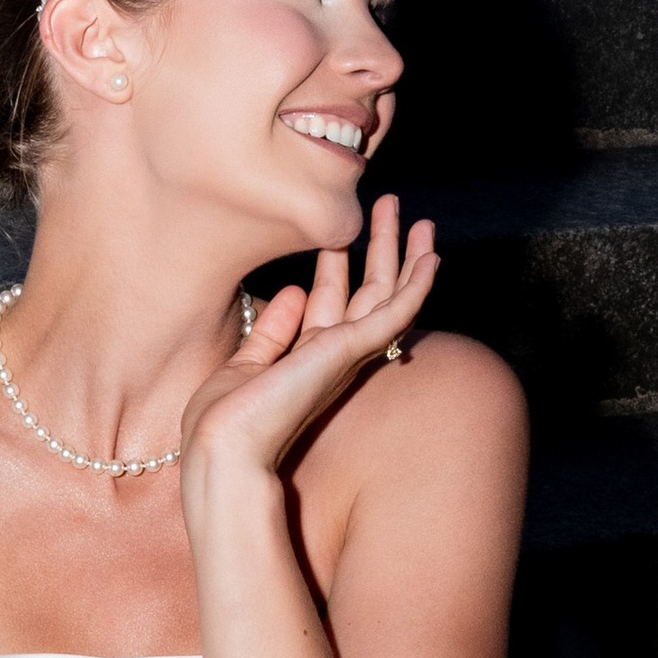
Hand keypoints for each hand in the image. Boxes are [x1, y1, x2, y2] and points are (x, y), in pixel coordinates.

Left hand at [178, 194, 437, 498]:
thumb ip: (271, 333)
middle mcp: (333, 356)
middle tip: (391, 207)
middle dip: (378, 250)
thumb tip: (291, 291)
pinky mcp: (352, 349)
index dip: (337, 268)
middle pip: (366, 293)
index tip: (339, 236)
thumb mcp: (244, 365)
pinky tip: (431, 255)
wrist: (226, 449)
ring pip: (388, 296)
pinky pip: (396, 311)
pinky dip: (417, 284)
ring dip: (404, 255)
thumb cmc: (227, 423)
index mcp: (306, 360)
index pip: (330, 305)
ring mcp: (346, 353)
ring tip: (416, 215)